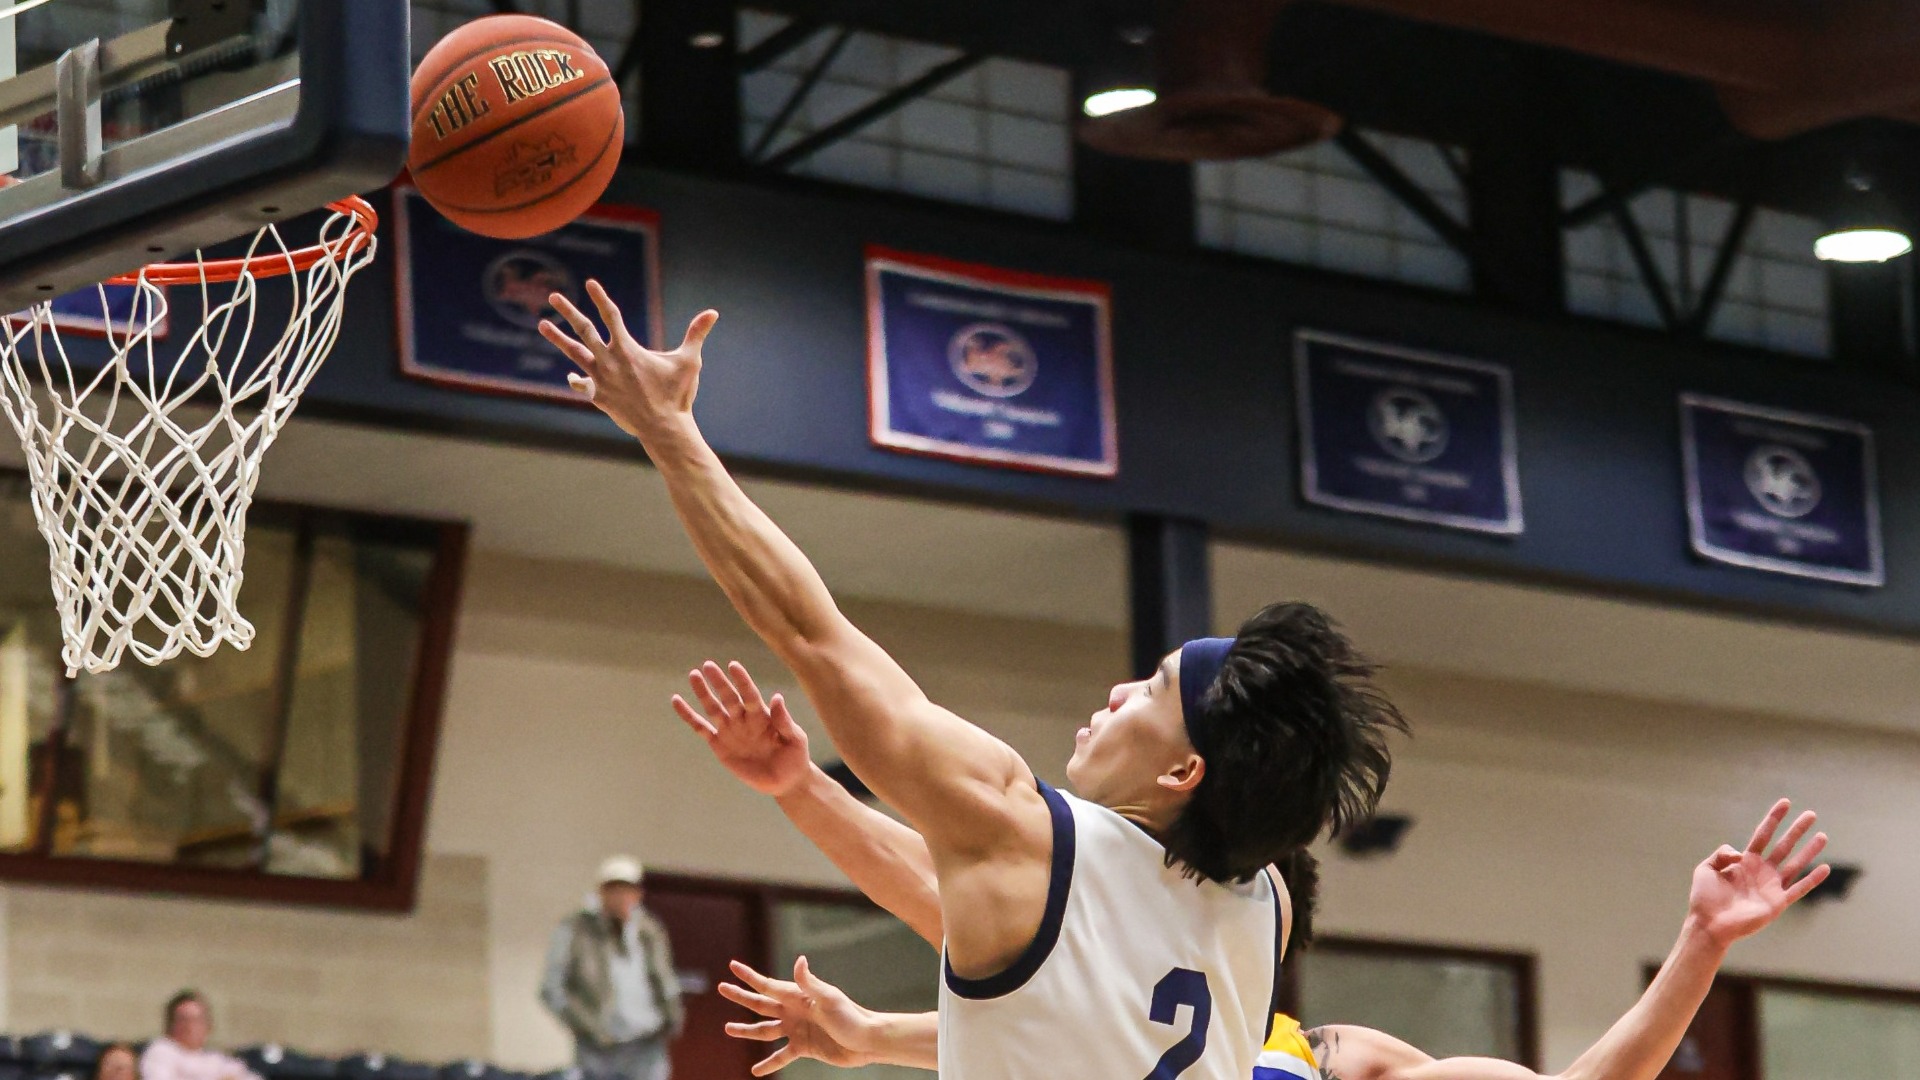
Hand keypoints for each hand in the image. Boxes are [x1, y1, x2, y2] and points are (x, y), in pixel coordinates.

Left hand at [538, 280, 714, 439]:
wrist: (663, 429)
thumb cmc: (677, 394)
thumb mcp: (689, 361)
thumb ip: (696, 334)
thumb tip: (713, 312)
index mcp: (627, 349)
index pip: (611, 316)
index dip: (600, 298)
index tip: (589, 283)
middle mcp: (609, 361)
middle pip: (583, 330)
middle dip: (568, 312)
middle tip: (553, 297)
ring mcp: (600, 379)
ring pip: (575, 354)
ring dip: (558, 338)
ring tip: (542, 325)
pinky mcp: (599, 397)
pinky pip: (582, 384)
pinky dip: (577, 379)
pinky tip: (571, 376)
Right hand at [672, 661, 812, 797]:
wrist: (785, 782)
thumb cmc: (795, 757)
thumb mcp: (795, 739)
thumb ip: (784, 721)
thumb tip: (777, 697)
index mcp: (762, 715)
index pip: (749, 694)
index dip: (742, 681)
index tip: (733, 665)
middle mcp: (743, 719)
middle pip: (728, 697)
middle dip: (719, 682)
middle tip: (708, 665)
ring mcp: (730, 731)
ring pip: (713, 708)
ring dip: (702, 693)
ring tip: (693, 675)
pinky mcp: (719, 745)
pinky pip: (700, 728)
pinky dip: (688, 715)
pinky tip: (677, 701)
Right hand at [720, 957, 876, 1075]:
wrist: (866, 1040)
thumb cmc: (851, 1016)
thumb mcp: (829, 999)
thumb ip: (811, 983)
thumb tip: (799, 960)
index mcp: (798, 996)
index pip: (768, 985)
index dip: (749, 976)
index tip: (732, 966)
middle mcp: (794, 1011)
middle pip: (760, 1004)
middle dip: (741, 996)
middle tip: (721, 988)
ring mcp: (797, 1029)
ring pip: (765, 1030)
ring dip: (747, 1030)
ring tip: (728, 1028)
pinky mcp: (803, 1047)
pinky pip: (780, 1056)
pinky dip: (768, 1063)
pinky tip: (755, 1071)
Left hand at [1689, 798, 1829, 948]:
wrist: (1709, 924)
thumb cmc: (1705, 898)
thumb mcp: (1706, 868)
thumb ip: (1722, 854)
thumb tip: (1741, 854)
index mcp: (1745, 861)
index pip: (1763, 835)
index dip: (1774, 819)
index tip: (1785, 803)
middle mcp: (1761, 871)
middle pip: (1783, 846)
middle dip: (1797, 830)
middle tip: (1811, 814)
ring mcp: (1771, 886)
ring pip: (1795, 864)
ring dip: (1809, 851)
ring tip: (1822, 836)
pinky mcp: (1777, 903)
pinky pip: (1798, 889)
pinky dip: (1812, 879)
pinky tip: (1824, 868)